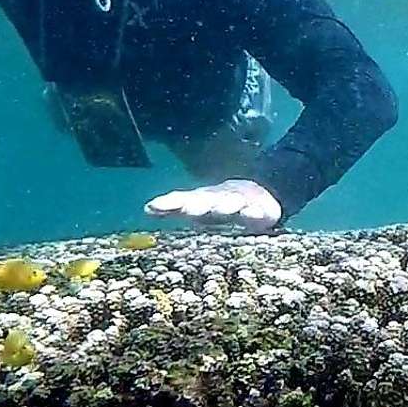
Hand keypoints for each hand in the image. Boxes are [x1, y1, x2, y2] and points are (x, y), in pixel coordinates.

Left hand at [145, 178, 281, 232]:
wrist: (260, 192)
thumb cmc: (222, 206)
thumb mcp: (198, 209)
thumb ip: (175, 209)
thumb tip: (146, 208)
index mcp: (200, 201)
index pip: (181, 200)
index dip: (167, 204)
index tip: (151, 207)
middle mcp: (218, 199)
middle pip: (204, 200)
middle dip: (195, 204)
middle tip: (186, 209)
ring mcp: (241, 203)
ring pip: (231, 203)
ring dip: (225, 205)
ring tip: (222, 209)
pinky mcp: (262, 210)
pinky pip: (258, 211)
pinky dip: (254, 212)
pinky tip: (253, 214)